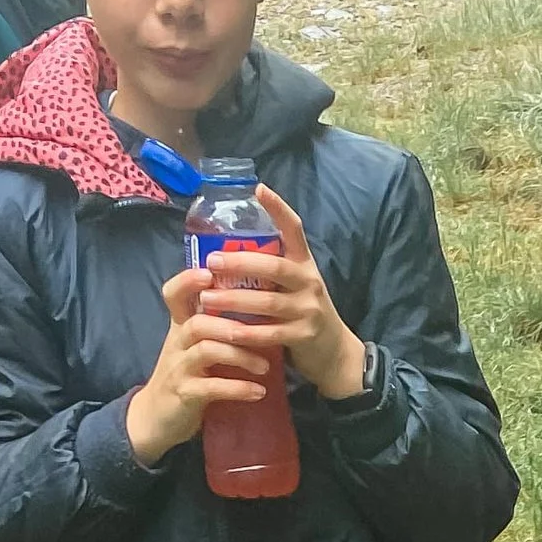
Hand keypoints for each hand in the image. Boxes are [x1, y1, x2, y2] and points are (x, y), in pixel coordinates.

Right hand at [126, 258, 274, 464]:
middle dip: (231, 325)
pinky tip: (258, 392)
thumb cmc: (183, 379)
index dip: (188, 280)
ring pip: (207, 351)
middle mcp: (177, 343)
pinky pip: (212, 387)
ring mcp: (179, 369)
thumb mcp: (192, 349)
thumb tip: (252, 310)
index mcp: (179, 328)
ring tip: (265, 367)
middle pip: (199, 322)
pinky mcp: (185, 394)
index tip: (210, 273)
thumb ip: (213, 330)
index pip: (174, 294)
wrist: (155, 419)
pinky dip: (237, 388)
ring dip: (240, 356)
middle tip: (262, 333)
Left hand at [194, 185, 366, 404]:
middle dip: (241, 263)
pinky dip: (246, 333)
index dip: (278, 208)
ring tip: (207, 298)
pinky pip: (270, 334)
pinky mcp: (304, 336)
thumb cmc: (303, 312)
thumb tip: (228, 250)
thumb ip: (272, 268)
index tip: (259, 190)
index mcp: (304, 263)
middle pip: (274, 267)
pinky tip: (226, 332)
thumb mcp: (296, 284)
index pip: (294, 229)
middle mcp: (309, 282)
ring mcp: (308, 310)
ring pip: (267, 303)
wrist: (334, 352)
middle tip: (212, 261)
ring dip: (234, 300)